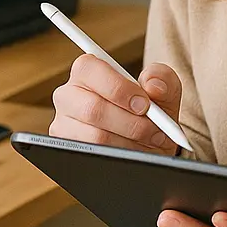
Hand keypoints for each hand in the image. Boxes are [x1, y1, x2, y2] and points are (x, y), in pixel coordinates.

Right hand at [50, 58, 181, 155]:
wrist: (148, 143)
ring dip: (130, 142)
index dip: (119, 88)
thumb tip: (152, 85)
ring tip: (149, 142)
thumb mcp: (163, 90)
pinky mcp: (66, 150)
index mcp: (88, 70)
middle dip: (131, 122)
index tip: (145, 105)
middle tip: (156, 130)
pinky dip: (121, 157)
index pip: (90, 70)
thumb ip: (162, 78)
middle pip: (93, 109)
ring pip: (95, 137)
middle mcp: (68, 95)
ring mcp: (63, 124)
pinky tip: (134, 153)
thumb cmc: (150, 109)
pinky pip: (94, 156)